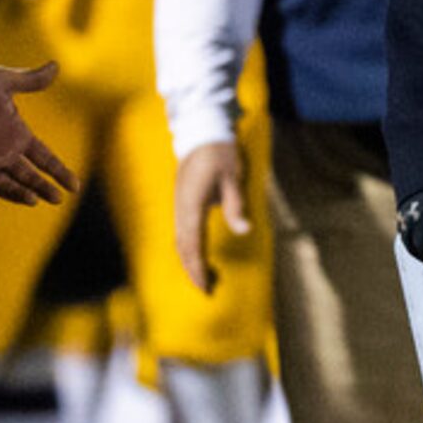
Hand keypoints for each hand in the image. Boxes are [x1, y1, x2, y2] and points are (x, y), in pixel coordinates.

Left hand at [0, 62, 76, 219]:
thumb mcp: (2, 81)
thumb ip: (30, 80)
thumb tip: (57, 66)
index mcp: (15, 135)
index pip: (43, 158)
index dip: (59, 171)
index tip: (74, 186)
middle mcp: (1, 152)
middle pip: (27, 176)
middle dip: (42, 187)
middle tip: (56, 198)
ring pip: (3, 185)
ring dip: (17, 193)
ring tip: (32, 200)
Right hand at [174, 139, 251, 295]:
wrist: (202, 132)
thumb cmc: (220, 154)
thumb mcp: (232, 177)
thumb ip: (235, 204)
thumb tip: (243, 230)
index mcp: (191, 203)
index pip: (192, 243)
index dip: (197, 267)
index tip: (205, 285)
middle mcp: (181, 207)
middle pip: (182, 246)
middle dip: (191, 269)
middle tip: (205, 290)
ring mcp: (179, 204)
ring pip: (179, 240)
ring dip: (188, 260)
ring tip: (202, 278)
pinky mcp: (182, 202)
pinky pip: (181, 231)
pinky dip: (187, 248)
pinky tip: (196, 256)